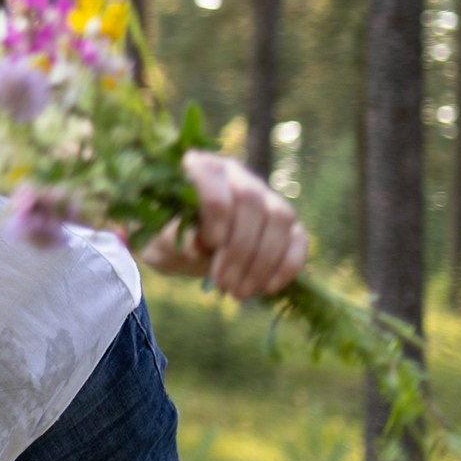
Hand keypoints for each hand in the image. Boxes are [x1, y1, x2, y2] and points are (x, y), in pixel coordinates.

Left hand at [139, 151, 308, 299]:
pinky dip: (287, 266)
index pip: (215, 179)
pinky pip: (299, 238)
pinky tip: (266, 289)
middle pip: (252, 201)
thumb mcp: (160, 240)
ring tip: (239, 292)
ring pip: (280, 218)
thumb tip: (198, 246)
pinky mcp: (286, 223)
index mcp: (200, 168)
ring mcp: (266, 196)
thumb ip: (174, 238)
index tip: (210, 245)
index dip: (217, 213)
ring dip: (263, 261)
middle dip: (240, 248)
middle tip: (224, 284)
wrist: (185, 249)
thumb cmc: (168, 238)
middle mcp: (237, 175)